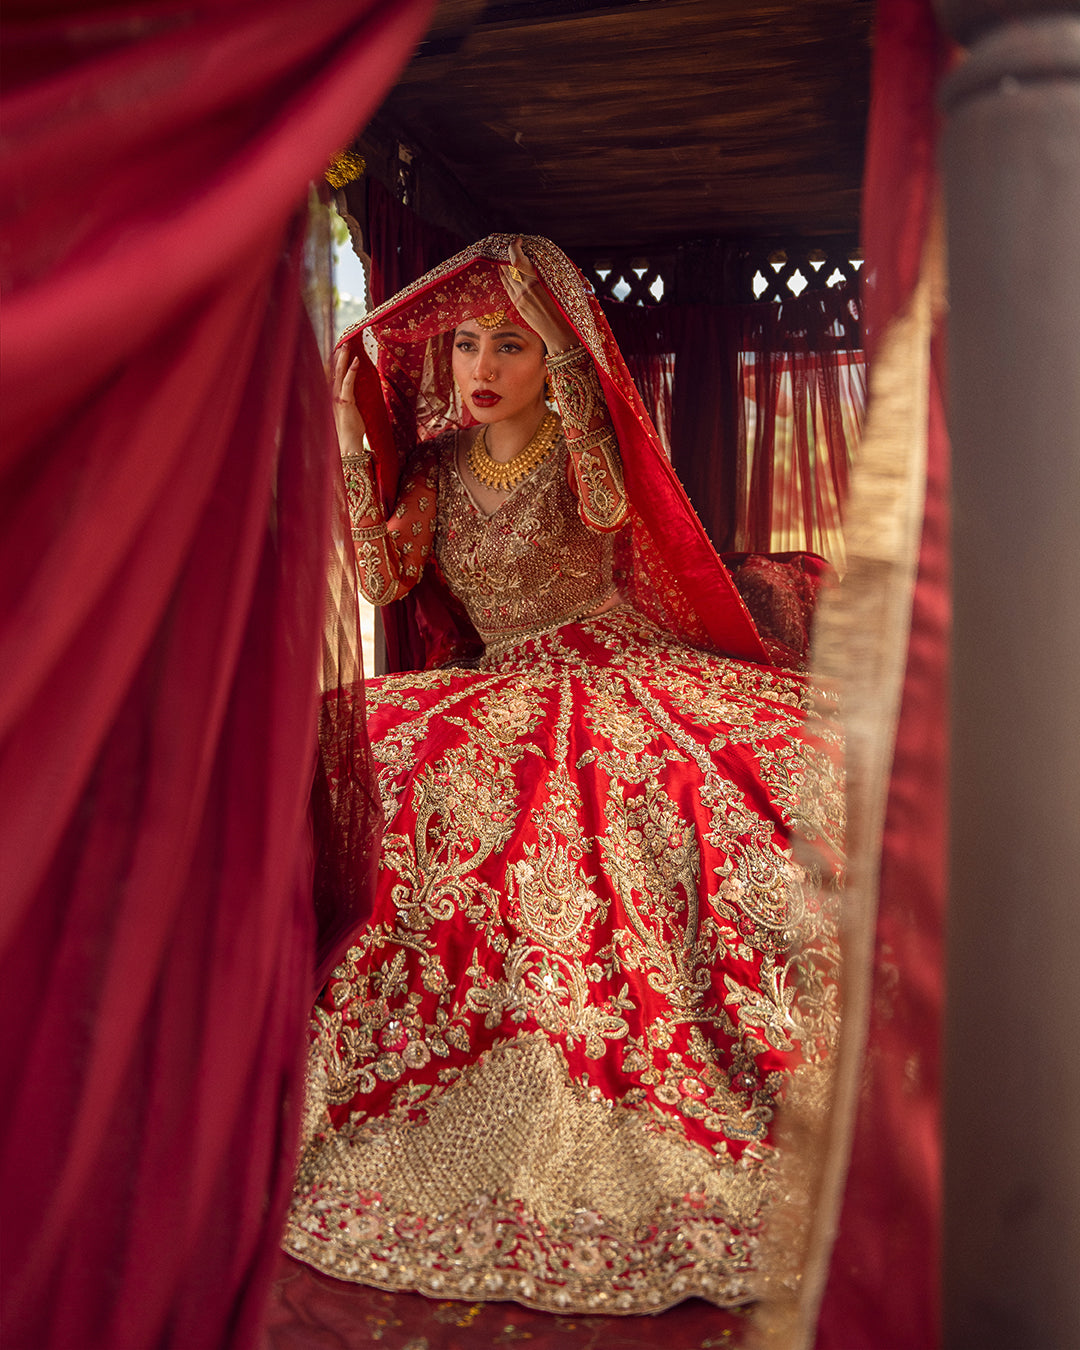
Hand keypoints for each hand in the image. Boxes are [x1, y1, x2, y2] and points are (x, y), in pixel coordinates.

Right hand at [331, 345, 366, 455]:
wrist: (347, 444)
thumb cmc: (350, 431)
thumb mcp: (349, 413)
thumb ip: (349, 402)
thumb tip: (353, 395)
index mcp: (332, 397)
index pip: (332, 375)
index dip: (335, 362)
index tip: (338, 349)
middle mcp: (331, 395)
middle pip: (333, 370)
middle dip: (338, 355)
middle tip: (343, 342)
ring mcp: (337, 397)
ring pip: (339, 373)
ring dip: (343, 358)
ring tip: (347, 345)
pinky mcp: (345, 401)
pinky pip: (348, 382)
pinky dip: (351, 370)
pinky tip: (355, 361)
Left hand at [499, 237, 575, 355]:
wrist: (560, 332)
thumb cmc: (567, 308)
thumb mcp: (562, 284)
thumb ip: (548, 271)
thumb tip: (539, 257)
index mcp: (537, 280)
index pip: (515, 259)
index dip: (514, 247)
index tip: (518, 240)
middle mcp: (525, 288)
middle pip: (507, 265)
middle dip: (507, 252)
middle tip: (511, 244)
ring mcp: (519, 297)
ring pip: (504, 274)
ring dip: (503, 262)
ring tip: (506, 253)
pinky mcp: (518, 304)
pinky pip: (506, 285)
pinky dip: (504, 274)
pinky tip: (504, 268)